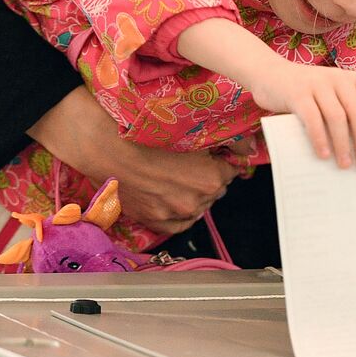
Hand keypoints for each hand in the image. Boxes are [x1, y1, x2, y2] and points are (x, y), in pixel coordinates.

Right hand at [29, 86, 239, 234]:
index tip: (217, 154)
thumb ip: (225, 142)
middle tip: (198, 164)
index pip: (232, 171)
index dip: (224, 160)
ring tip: (183, 179)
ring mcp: (173, 214)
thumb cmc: (149, 134)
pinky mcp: (153, 221)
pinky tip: (178, 202)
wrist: (108, 148)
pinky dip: (182, 214)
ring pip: (198, 207)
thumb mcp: (193, 131)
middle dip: (211, 177)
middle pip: (216, 189)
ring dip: (196, 195)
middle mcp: (196, 201)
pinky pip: (179, 225)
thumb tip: (247, 148)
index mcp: (211, 178)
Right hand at [244, 62, 355, 168]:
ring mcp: (318, 85)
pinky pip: (312, 118)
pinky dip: (320, 138)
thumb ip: (345, 111)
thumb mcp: (332, 95)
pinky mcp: (298, 93)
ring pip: (337, 117)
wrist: (269, 73)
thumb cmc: (307, 92)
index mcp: (353, 80)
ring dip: (343, 144)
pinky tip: (323, 154)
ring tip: (345, 164)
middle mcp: (339, 79)